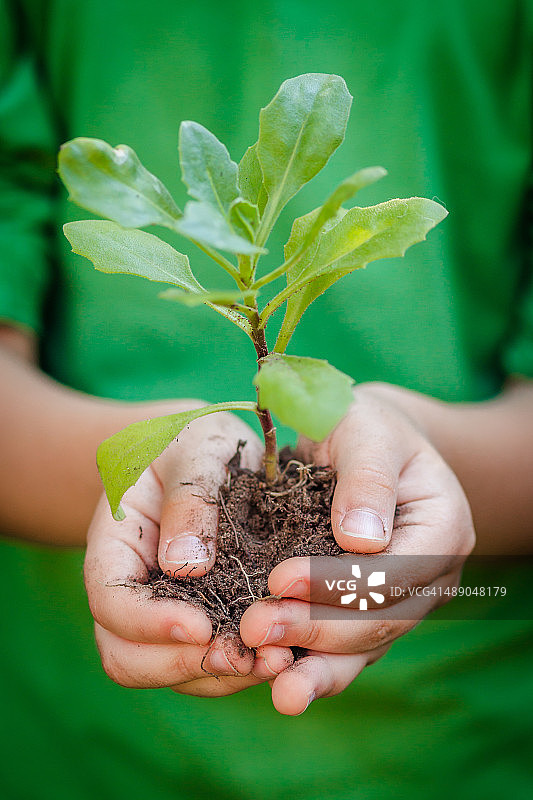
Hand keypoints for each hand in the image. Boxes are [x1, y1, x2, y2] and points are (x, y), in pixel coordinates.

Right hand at [84, 408, 294, 696]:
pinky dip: (241, 669)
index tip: (202, 627)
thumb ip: (190, 498)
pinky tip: (284, 654)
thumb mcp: (195, 450)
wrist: (209, 453)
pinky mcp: (202, 623)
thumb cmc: (195, 442)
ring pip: (171, 672)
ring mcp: (163, 613)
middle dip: (185, 665)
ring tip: (276, 662)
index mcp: (114, 544)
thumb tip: (186, 567)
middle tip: (247, 657)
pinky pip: (209, 665)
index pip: (111, 600)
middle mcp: (132, 590)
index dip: (148, 623)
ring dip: (220, 676)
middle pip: (129, 656)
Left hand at [240, 383, 475, 713]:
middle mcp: (432, 575)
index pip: (394, 571)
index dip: (338, 584)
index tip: (279, 578)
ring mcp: (404, 600)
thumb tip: (362, 540)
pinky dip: (315, 667)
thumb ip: (368, 478)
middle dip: (316, 628)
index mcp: (443, 527)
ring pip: (366, 647)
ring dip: (317, 666)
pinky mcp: (372, 613)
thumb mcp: (366, 431)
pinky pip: (348, 649)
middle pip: (380, 619)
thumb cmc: (365, 428)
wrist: (365, 444)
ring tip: (279, 691)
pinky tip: (282, 685)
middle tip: (255, 629)